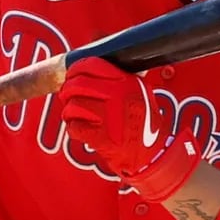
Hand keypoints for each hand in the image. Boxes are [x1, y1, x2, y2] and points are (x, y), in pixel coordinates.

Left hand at [59, 57, 199, 200]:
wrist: (152, 154)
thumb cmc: (143, 123)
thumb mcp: (140, 92)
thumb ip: (118, 80)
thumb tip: (86, 70)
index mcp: (127, 81)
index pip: (91, 65)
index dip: (75, 69)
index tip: (71, 75)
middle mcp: (118, 95)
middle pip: (77, 84)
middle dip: (67, 91)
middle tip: (67, 97)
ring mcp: (110, 116)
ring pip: (73, 106)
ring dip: (69, 112)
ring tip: (74, 116)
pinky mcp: (103, 137)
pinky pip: (75, 127)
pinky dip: (74, 129)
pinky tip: (81, 130)